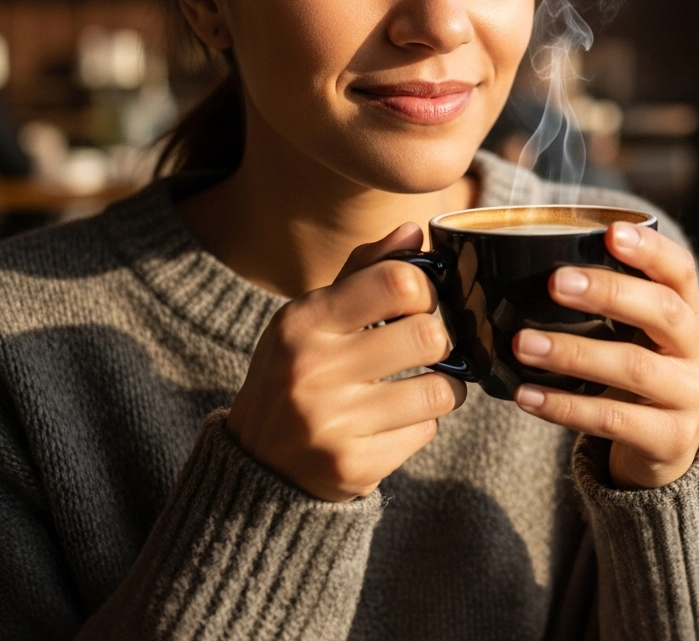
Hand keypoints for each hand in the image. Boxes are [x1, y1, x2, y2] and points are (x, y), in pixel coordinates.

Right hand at [225, 223, 466, 501]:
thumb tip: (413, 231)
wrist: (257, 463)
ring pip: (440, 389)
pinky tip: (391, 424)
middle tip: (427, 349)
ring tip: (416, 388)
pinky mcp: (353, 466)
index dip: (426, 290)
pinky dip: (419, 426)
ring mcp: (332, 422)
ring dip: (440, 388)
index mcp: (303, 321)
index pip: (398, 281)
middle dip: (440, 342)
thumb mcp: (313, 318)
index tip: (419, 304)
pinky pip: (426, 432)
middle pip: (429, 335)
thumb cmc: (297, 374)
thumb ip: (363, 272)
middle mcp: (312, 369)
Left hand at [511, 221, 698, 488]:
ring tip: (524, 344)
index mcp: (691, 314)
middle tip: (556, 283)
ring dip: (574, 353)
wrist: (664, 449)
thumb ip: (608, 306)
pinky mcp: (671, 438)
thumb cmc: (635, 376)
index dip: (650, 250)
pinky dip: (565, 406)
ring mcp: (691, 397)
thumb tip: (528, 267)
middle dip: (609, 293)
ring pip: (635, 367)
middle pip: (663, 312)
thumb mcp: (636, 336)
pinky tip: (527, 395)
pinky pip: (613, 419)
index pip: (680, 272)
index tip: (611, 233)